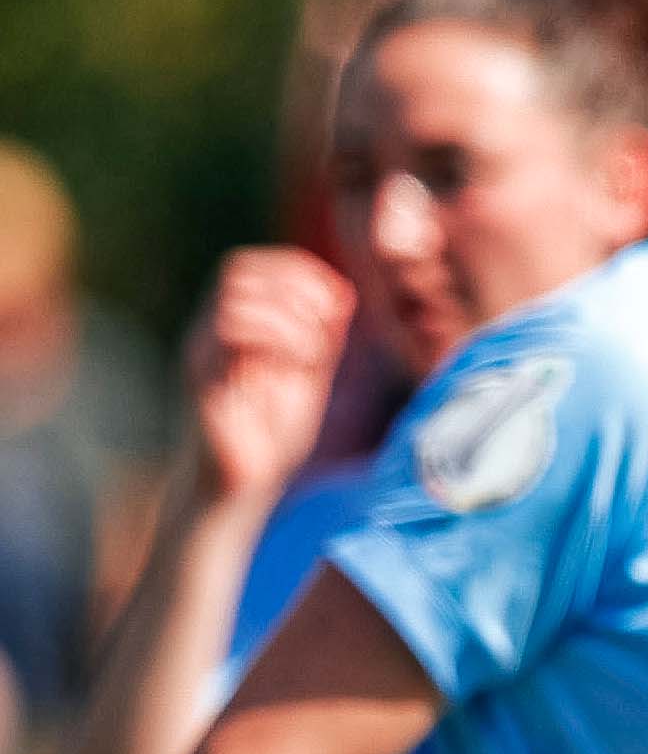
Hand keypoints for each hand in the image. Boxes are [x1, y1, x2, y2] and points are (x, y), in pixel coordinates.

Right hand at [183, 249, 354, 505]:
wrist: (238, 488)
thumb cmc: (268, 433)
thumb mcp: (307, 374)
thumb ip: (321, 334)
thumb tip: (343, 291)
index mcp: (229, 324)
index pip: (251, 265)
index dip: (298, 270)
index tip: (340, 301)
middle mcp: (206, 332)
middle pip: (238, 270)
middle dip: (296, 288)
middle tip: (330, 328)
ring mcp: (198, 353)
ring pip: (233, 298)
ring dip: (289, 317)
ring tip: (315, 354)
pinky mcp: (199, 381)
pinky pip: (226, 335)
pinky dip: (275, 338)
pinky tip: (300, 365)